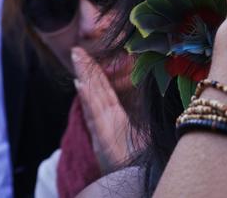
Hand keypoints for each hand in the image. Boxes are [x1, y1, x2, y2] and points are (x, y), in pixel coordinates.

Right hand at [71, 47, 131, 174]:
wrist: (132, 177)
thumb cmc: (138, 158)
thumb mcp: (140, 132)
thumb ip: (139, 116)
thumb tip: (151, 95)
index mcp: (115, 117)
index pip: (104, 90)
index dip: (96, 73)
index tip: (87, 56)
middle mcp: (106, 120)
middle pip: (94, 90)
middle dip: (85, 69)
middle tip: (76, 49)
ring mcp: (102, 127)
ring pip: (92, 97)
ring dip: (84, 76)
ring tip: (76, 58)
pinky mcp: (102, 137)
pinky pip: (93, 114)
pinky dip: (87, 98)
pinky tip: (80, 84)